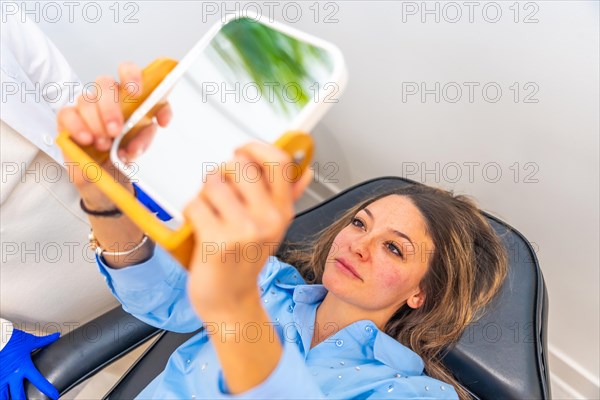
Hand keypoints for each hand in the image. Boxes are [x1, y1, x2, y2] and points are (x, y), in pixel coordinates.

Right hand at [0, 329, 59, 399]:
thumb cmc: (12, 339)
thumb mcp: (30, 340)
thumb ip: (44, 341)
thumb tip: (56, 335)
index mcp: (24, 366)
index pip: (38, 380)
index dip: (47, 389)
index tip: (54, 395)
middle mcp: (13, 374)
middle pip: (18, 394)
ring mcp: (2, 377)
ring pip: (3, 396)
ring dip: (9, 399)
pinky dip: (0, 394)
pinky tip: (3, 396)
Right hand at [57, 62, 171, 206]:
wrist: (105, 174)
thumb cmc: (122, 152)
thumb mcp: (139, 146)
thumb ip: (143, 139)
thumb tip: (136, 142)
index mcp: (127, 96)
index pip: (128, 71)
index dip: (132, 76)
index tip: (137, 93)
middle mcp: (106, 97)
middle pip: (104, 83)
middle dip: (111, 108)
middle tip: (116, 131)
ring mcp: (86, 106)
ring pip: (87, 100)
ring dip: (96, 123)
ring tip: (103, 145)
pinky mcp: (67, 118)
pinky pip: (67, 113)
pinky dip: (77, 127)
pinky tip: (86, 139)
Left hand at [184, 142, 311, 317]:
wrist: (230, 302)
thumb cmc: (245, 263)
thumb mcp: (273, 228)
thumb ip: (288, 196)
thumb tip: (306, 170)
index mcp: (283, 211)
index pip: (279, 161)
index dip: (256, 147)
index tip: (242, 150)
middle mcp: (268, 219)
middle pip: (240, 165)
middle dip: (222, 172)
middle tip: (219, 189)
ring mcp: (243, 231)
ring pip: (213, 182)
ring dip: (204, 193)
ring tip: (210, 212)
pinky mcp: (217, 241)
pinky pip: (195, 204)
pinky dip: (191, 212)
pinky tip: (199, 227)